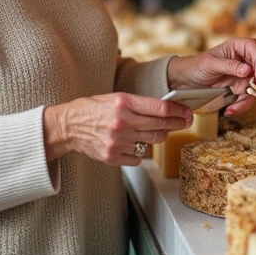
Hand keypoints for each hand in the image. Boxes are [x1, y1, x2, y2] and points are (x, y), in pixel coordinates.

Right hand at [43, 94, 191, 165]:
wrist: (68, 126)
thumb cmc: (93, 109)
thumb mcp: (116, 98)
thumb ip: (139, 104)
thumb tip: (166, 110)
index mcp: (123, 102)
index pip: (160, 109)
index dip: (178, 111)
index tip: (187, 112)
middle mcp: (122, 122)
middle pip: (160, 126)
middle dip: (177, 124)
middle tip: (186, 121)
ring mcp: (117, 141)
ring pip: (152, 142)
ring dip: (157, 136)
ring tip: (154, 131)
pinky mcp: (112, 156)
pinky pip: (138, 156)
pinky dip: (139, 150)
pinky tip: (130, 143)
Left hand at [167, 38, 255, 116]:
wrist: (186, 82)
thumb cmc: (196, 66)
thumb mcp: (210, 64)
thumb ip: (229, 65)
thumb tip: (248, 70)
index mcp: (240, 46)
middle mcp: (247, 59)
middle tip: (254, 90)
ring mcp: (247, 75)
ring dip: (253, 97)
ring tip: (234, 105)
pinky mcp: (243, 88)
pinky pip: (251, 98)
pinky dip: (243, 105)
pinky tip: (230, 110)